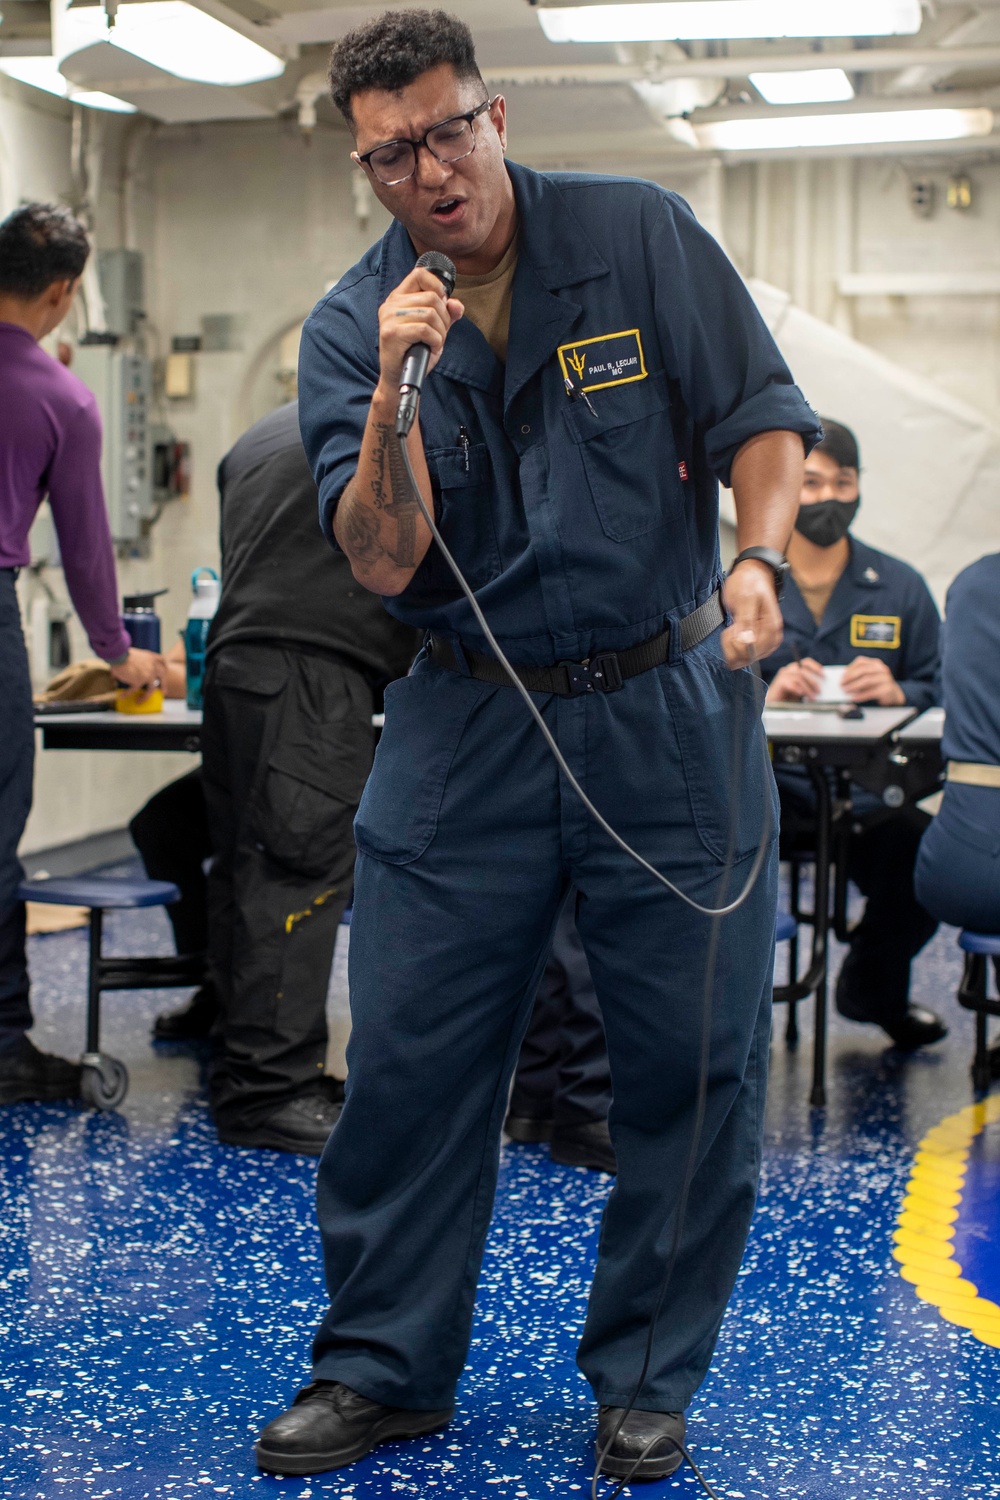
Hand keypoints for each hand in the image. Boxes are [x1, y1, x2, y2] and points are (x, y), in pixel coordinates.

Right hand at [111, 647, 166, 698]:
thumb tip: (132, 669)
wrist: (118, 654)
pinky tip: (122, 696)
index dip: (165, 668)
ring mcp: (148, 674)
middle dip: (164, 684)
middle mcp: (153, 666)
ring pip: (151, 689)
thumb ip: (139, 661)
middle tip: (163, 692)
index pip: (163, 662)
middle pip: (162, 676)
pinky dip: (126, 694)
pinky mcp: (139, 681)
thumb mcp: (136, 654)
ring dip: (146, 696)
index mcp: (152, 657)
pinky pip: (133, 690)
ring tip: (140, 701)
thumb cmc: (122, 652)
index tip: (164, 674)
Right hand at [376, 266, 463, 393]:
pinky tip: (431, 348)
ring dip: (441, 332)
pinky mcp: (392, 333)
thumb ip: (446, 315)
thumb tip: (456, 304)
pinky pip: (425, 329)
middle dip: (444, 318)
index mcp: (398, 298)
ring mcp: (389, 318)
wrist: (399, 379)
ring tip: (434, 343)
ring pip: (430, 313)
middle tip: (440, 335)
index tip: (443, 304)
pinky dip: (436, 341)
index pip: (420, 274)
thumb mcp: (434, 330)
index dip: (437, 286)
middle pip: (431, 297)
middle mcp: (391, 304)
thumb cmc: (415, 353)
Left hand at [721, 559, 783, 668]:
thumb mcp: (745, 597)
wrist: (752, 575)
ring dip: (732, 647)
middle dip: (733, 646)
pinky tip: (734, 632)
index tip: (732, 629)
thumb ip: (746, 620)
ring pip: (745, 659)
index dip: (737, 645)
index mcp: (772, 627)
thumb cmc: (749, 582)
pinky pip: (744, 655)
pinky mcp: (758, 641)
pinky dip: (734, 647)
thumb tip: (747, 641)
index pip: (753, 652)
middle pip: (749, 658)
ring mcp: (766, 641)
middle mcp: (772, 637)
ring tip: (733, 627)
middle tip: (732, 626)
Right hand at [766, 657, 822, 702]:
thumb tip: (820, 687)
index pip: (806, 662)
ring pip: (799, 677)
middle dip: (813, 681)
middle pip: (803, 670)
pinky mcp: (779, 682)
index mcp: (795, 669)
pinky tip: (801, 694)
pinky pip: (791, 683)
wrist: (774, 705)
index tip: (824, 675)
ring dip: (807, 688)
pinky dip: (797, 688)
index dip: (816, 667)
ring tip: (812, 697)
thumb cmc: (788, 698)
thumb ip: (809, 686)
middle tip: (819, 691)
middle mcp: (789, 670)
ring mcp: (783, 675)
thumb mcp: (801, 690)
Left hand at [841, 656, 904, 706]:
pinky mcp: (887, 689)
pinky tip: (854, 698)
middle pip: (863, 670)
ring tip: (846, 691)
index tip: (841, 677)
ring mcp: (885, 678)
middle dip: (850, 677)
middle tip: (842, 684)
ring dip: (854, 686)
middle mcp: (881, 668)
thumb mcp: (869, 677)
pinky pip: (872, 692)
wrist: (893, 694)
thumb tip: (843, 680)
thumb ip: (858, 676)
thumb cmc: (877, 685)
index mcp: (875, 663)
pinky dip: (861, 695)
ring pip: (867, 680)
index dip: (849, 669)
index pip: (860, 662)